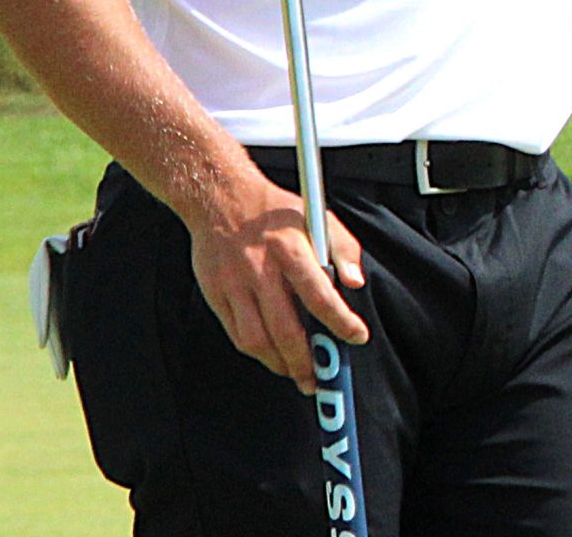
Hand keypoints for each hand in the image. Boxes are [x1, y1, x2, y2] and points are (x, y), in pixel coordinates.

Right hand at [182, 173, 370, 393]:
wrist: (219, 196)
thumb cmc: (271, 208)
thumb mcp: (317, 215)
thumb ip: (343, 248)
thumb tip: (355, 283)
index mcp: (290, 249)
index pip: (319, 295)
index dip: (340, 321)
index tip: (356, 336)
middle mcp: (260, 270)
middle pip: (285, 328)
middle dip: (305, 361)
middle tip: (318, 377)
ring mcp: (234, 285)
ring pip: (255, 339)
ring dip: (278, 364)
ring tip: (294, 372)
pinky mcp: (215, 293)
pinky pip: (236, 333)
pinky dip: (256, 350)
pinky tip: (270, 354)